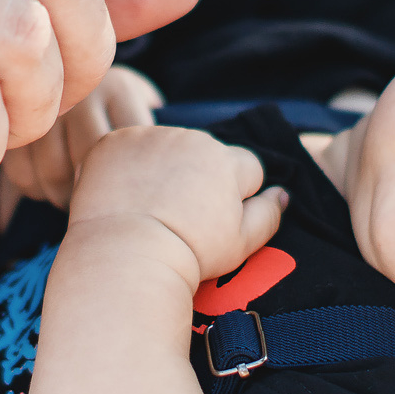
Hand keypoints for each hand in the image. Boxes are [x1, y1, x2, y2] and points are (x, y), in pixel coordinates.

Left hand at [65, 125, 287, 285]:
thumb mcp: (241, 244)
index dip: (235, 196)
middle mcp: (189, 138)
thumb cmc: (187, 255)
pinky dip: (126, 166)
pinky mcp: (112, 142)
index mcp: (226, 160)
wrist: (125, 256)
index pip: (247, 167)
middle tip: (177, 217)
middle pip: (203, 154)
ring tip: (148, 208)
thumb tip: (282, 194)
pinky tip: (122, 197)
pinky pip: (127, 148)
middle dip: (197, 177)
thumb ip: (268, 215)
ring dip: (162, 167)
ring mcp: (148, 136)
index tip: (212, 222)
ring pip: (165, 147)